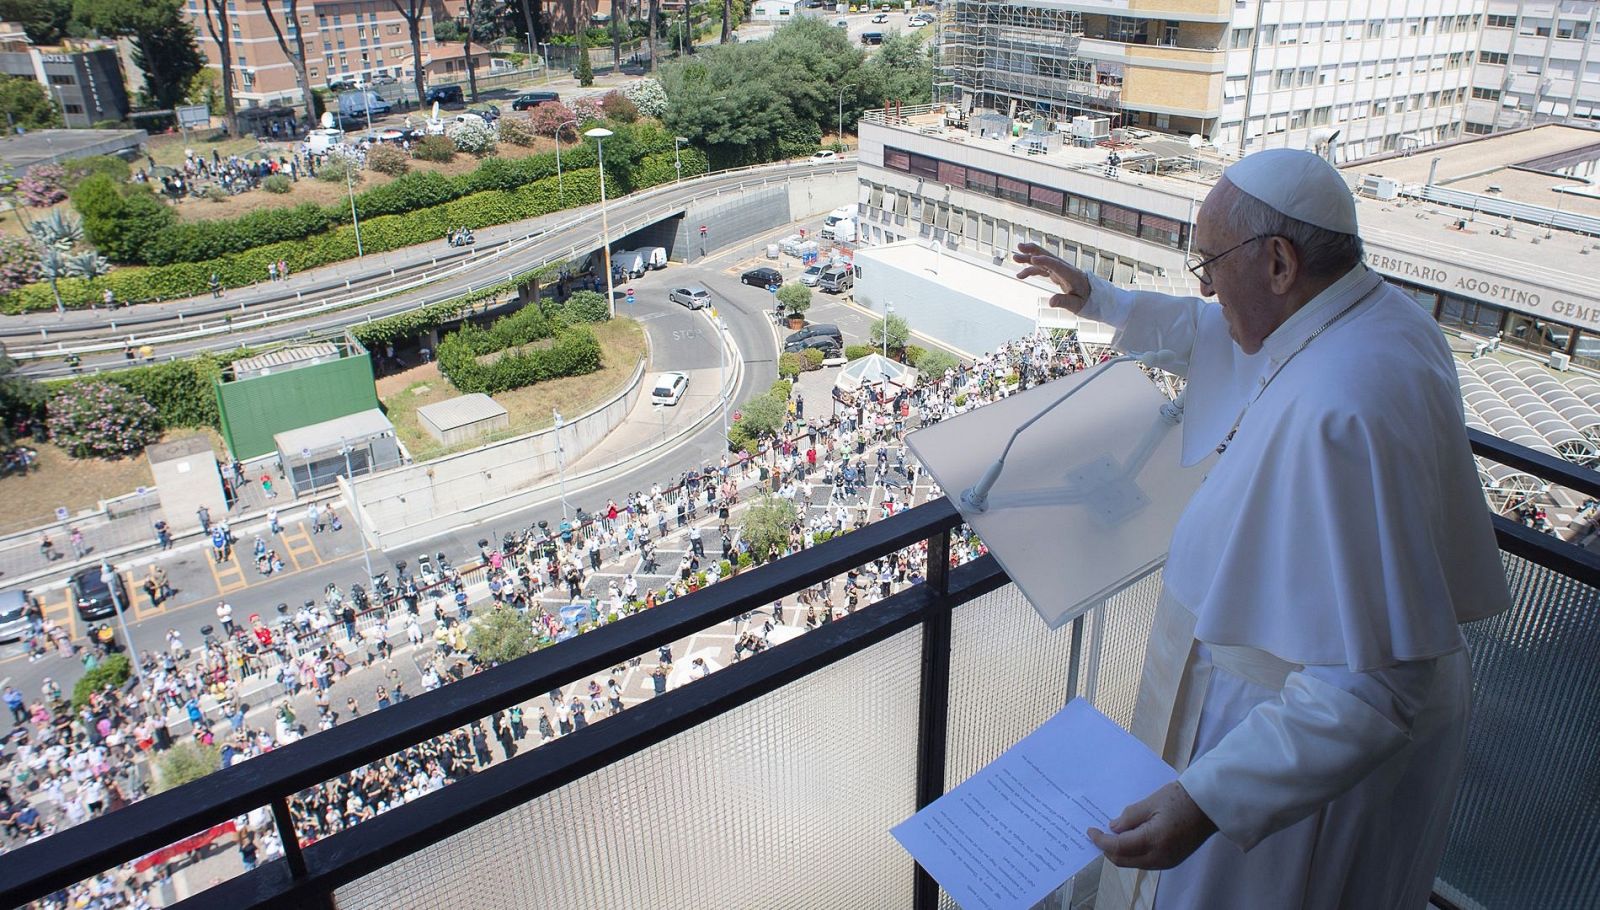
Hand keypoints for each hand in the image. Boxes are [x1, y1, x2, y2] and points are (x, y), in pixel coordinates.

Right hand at [1012, 242, 1091, 313]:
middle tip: (1019, 246)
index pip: (1057, 265)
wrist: (1092, 294)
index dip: (1045, 261)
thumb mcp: (1076, 304)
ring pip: (1042, 260)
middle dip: (1033, 250)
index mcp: (1071, 274)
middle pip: (1048, 256)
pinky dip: (1030, 269)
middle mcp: (1064, 269)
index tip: (1032, 259)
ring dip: (1028, 258)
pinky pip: (1041, 269)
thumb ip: (1063, 302)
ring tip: (1014, 257)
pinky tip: (1019, 275)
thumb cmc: (1086, 299)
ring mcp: (1059, 269)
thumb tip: (1050, 302)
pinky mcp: (1055, 273)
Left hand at [1087, 781, 1217, 870]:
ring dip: (1120, 852)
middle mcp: (1160, 857)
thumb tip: (1113, 828)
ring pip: (1134, 863)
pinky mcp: (1172, 860)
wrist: (1209, 804)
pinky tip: (1129, 838)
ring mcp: (1167, 861)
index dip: (1101, 841)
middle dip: (1108, 849)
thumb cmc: (1181, 798)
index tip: (1090, 831)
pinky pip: (1145, 861)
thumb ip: (1129, 817)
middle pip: (1124, 860)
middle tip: (1098, 834)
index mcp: (1154, 841)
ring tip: (1112, 835)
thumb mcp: (1151, 802)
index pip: (1118, 848)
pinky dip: (1133, 852)